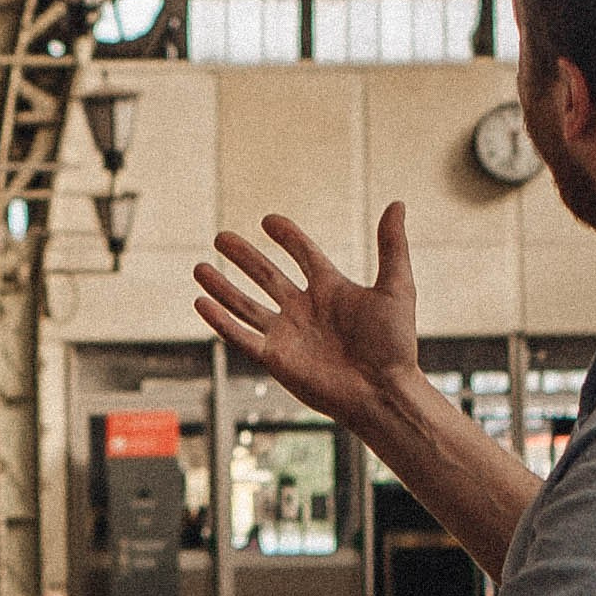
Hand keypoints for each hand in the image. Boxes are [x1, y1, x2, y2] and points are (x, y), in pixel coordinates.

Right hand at [192, 202, 420, 433]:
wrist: (384, 392)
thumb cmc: (396, 345)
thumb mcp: (396, 288)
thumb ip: (391, 246)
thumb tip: (397, 203)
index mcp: (331, 290)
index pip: (303, 254)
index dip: (287, 236)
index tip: (268, 220)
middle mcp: (305, 309)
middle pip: (266, 276)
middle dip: (243, 257)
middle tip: (220, 237)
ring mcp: (288, 334)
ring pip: (246, 304)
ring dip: (222, 287)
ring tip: (198, 267)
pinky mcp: (276, 358)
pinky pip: (241, 336)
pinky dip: (220, 320)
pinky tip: (201, 302)